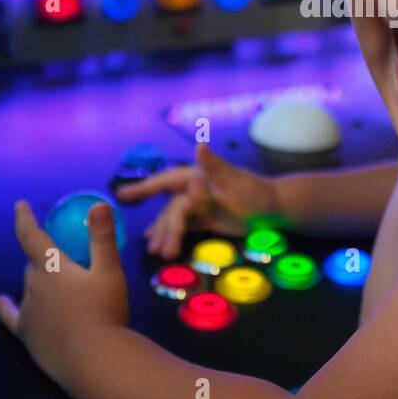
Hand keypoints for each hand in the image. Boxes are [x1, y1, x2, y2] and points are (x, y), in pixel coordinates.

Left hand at [0, 199, 129, 381]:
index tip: (19, 205)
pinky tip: (0, 302)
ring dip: (40, 282)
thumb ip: (102, 237)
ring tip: (61, 287)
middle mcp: (33, 286)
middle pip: (34, 265)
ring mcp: (28, 312)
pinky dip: (6, 307)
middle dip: (45, 259)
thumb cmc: (105, 311)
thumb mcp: (110, 271)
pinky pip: (12, 317)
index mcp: (51, 268)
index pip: (32, 236)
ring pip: (29, 288)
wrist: (93, 360)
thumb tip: (98, 204)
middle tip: (67, 262)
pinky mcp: (27, 335)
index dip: (25, 219)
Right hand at [115, 143, 279, 258]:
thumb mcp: (236, 181)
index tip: (121, 196)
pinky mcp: (205, 220)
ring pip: (174, 221)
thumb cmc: (258, 192)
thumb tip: (199, 145)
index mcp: (197, 176)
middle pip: (170, 210)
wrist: (276, 209)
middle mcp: (194, 190)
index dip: (143, 188)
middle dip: (162, 228)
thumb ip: (215, 166)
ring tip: (157, 253)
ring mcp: (199, 206)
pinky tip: (157, 245)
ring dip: (165, 235)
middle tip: (155, 249)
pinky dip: (170, 235)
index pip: (165, 182)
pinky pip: (183, 227)